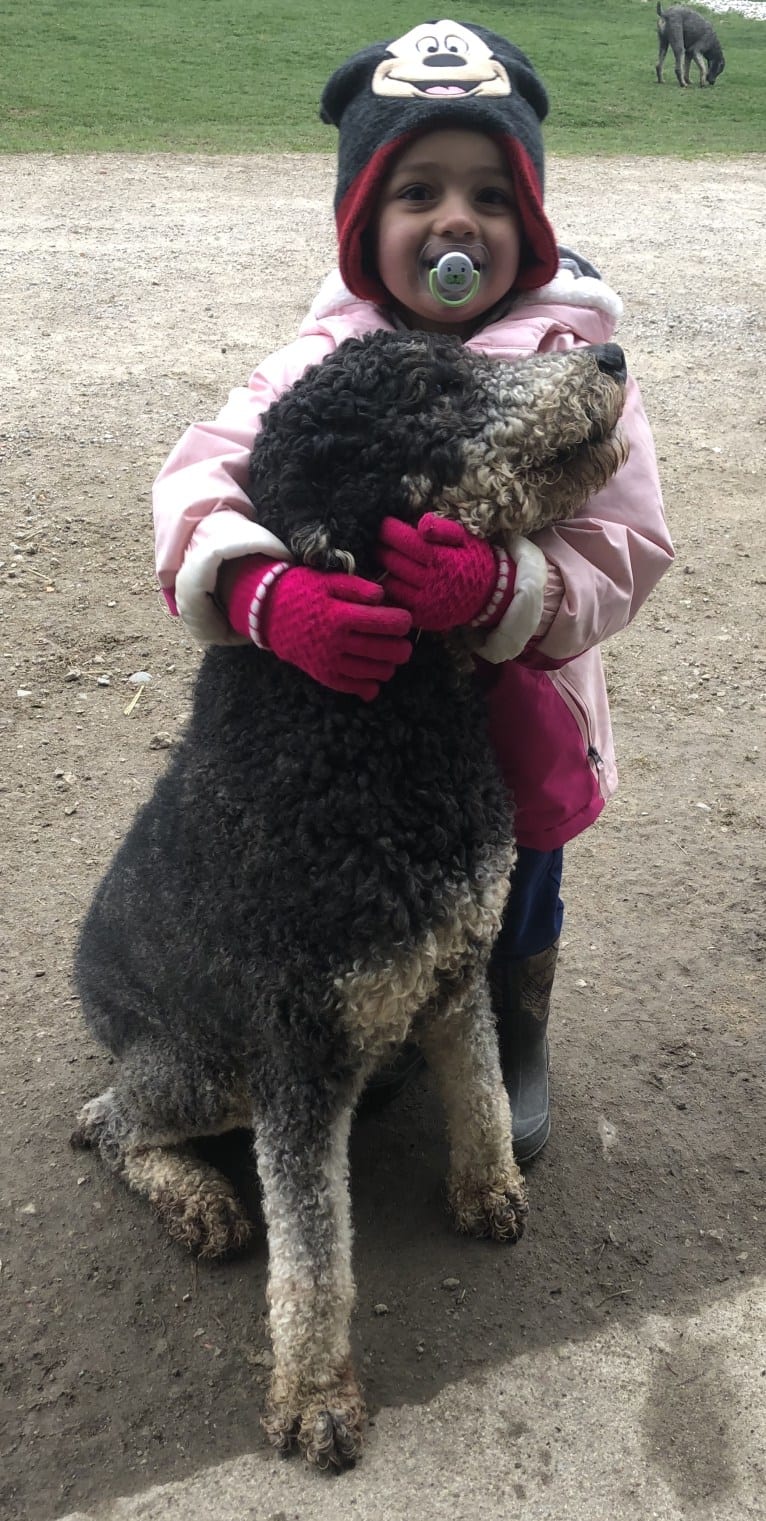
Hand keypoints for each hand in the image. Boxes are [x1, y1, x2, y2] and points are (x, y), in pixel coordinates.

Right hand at [226, 557, 412, 700]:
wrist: (268, 612)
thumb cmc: (303, 591)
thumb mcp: (329, 580)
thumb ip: (359, 588)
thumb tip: (384, 597)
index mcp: (341, 615)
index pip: (388, 623)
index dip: (403, 622)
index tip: (404, 619)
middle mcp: (337, 641)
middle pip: (386, 651)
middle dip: (402, 648)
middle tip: (402, 642)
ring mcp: (329, 662)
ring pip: (374, 672)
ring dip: (389, 666)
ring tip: (389, 657)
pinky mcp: (323, 675)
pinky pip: (353, 687)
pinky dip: (369, 686)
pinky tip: (374, 677)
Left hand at [377, 512, 510, 630]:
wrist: (488, 597)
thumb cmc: (472, 561)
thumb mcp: (466, 538)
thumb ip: (443, 529)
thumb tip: (421, 524)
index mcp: (444, 560)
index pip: (408, 542)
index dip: (390, 531)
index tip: (383, 525)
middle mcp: (433, 584)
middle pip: (394, 563)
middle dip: (383, 550)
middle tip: (380, 543)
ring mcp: (426, 604)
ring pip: (390, 584)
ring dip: (384, 571)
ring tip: (384, 561)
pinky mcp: (422, 619)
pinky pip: (395, 604)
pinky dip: (389, 592)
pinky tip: (392, 581)